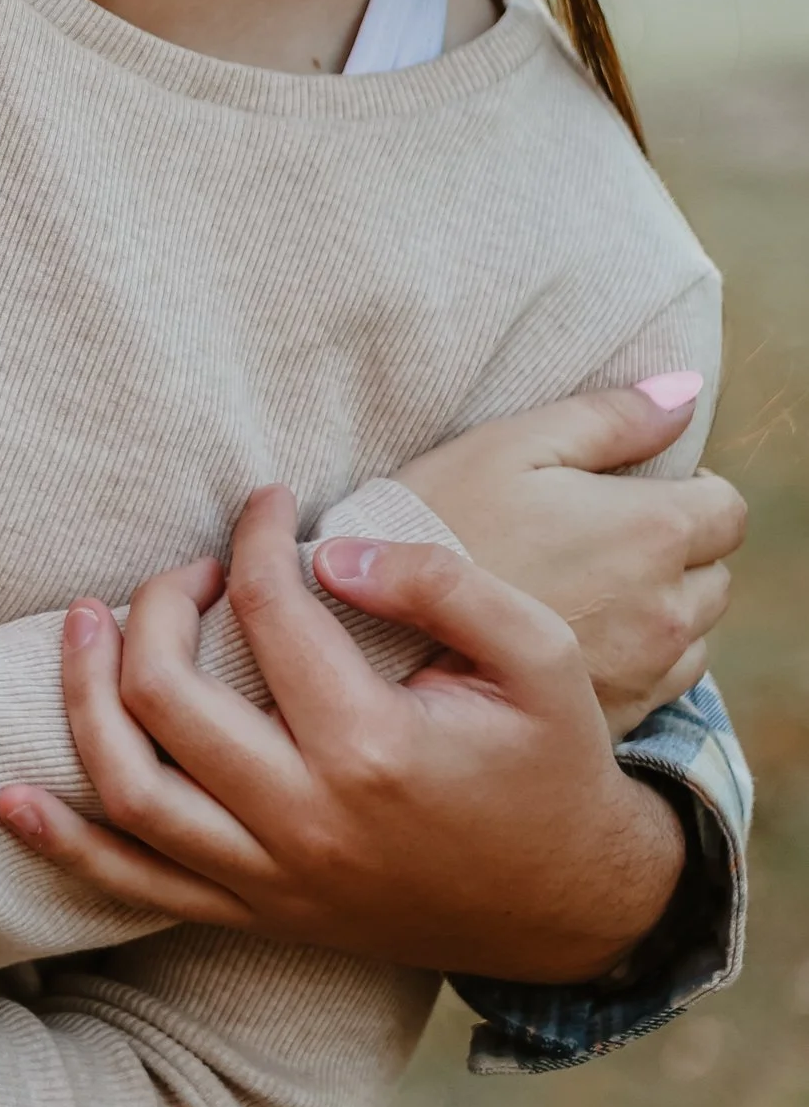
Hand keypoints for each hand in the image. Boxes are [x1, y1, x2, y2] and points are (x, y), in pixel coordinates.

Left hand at [0, 488, 687, 983]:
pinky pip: (136, 886)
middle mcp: (304, 819)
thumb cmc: (553, 765)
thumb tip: (325, 554)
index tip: (265, 502)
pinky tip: (10, 797)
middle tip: (190, 566)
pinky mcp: (257, 913)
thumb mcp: (538, 655)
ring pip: (128, 788)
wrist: (573, 906)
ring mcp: (271, 877)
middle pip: (165, 692)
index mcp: (372, 747)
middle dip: (157, 602)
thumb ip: (440, 583)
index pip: (266, 610)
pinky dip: (65, 844)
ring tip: (82, 625)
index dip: (253, 534)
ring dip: (82, 698)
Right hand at [397, 378, 740, 732]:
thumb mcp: (510, 445)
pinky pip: (663, 680)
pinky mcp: (619, 715)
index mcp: (652, 530)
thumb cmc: (438, 523)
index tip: (633, 489)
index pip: (727, 508)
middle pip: (715, 570)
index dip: (688, 489)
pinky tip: (575, 635)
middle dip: (675, 549)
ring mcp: (646, 669)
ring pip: (694, 629)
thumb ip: (610, 418)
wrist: (378, 634)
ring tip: (585, 589)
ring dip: (661, 605)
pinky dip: (638, 656)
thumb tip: (684, 391)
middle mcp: (667, 606)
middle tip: (598, 536)